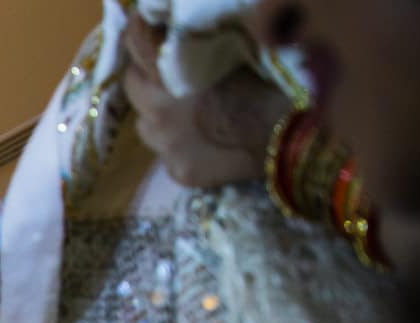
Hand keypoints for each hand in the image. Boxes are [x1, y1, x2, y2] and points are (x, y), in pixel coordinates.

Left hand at [121, 21, 288, 188]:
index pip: (133, 68)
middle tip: (174, 90)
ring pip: (149, 133)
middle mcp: (158, 119)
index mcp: (166, 83)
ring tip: (189, 119)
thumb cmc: (263, 84)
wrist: (286, 132)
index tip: (153, 60)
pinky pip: (169, 158)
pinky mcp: (180, 175)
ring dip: (162, 123)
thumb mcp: (223, 57)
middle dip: (151, 93)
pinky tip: (205, 144)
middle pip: (137, 102)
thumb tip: (176, 51)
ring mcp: (167, 151)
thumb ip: (189, 57)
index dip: (144, 62)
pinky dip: (180, 150)